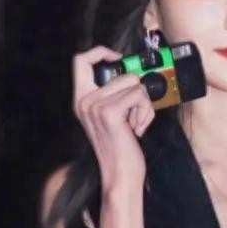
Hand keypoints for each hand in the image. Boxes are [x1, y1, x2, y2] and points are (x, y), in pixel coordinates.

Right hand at [72, 46, 154, 194]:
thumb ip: (113, 94)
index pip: (80, 60)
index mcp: (81, 99)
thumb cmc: (120, 148)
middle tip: (134, 114)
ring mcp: (95, 106)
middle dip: (137, 91)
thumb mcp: (110, 116)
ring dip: (143, 104)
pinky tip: (137, 128)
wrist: (120, 175)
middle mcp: (84, 101)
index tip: (118, 58)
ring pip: (134, 82)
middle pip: (121, 71)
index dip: (101, 52)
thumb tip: (132, 71)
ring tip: (135, 123)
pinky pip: (139, 95)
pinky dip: (146, 111)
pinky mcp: (110, 112)